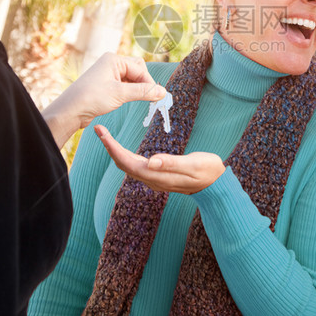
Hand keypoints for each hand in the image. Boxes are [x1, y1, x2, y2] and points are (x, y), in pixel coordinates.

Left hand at [42, 53, 165, 146]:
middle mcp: (111, 63)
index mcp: (114, 59)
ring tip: (143, 100)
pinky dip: (131, 92)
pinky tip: (130, 100)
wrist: (70, 110)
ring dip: (138, 88)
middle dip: (145, 83)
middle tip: (151, 98)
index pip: (140, 69)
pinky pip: (125, 85)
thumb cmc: (92, 98)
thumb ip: (143, 92)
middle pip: (137, 70)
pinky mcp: (106, 84)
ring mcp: (108, 74)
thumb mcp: (120, 94)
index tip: (158, 97)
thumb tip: (162, 92)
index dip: (149, 83)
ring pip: (132, 78)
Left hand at [95, 125, 225, 193]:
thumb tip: (151, 161)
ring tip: (106, 136)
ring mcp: (154, 178)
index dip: (113, 148)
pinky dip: (124, 155)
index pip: (127, 162)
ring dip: (115, 151)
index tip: (103, 134)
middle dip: (109, 147)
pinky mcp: (157, 175)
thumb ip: (172, 163)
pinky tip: (121, 148)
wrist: (216, 185)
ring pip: (128, 165)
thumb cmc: (207, 171)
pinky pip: (134, 166)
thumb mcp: (193, 165)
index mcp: (157, 175)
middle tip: (99, 130)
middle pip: (123, 164)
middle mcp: (152, 179)